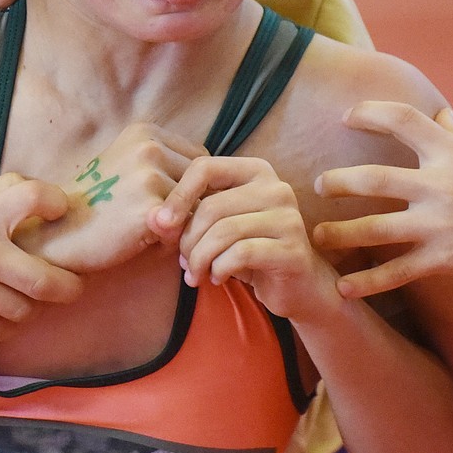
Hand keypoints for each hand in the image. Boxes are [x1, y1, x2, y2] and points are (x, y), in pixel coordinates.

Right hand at [0, 175, 81, 338]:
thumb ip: (1, 191)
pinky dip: (7, 322)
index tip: (59, 211)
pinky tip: (1, 310)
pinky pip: (0, 329)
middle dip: (69, 287)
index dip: (56, 204)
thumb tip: (48, 193)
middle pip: (48, 281)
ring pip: (26, 310)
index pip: (37, 198)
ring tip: (28, 297)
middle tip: (73, 286)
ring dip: (32, 305)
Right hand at [25, 122, 206, 274]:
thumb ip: (168, 166)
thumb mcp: (129, 168)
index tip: (169, 206)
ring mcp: (150, 175)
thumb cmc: (98, 207)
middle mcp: (150, 146)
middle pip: (203, 183)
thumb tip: (220, 183)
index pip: (201, 160)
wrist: (60, 233)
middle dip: (190, 207)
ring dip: (181, 226)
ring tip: (148, 233)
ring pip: (195, 207)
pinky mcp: (150, 207)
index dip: (192, 188)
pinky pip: (184, 229)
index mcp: (146, 132)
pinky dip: (170, 242)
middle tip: (160, 225)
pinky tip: (142, 243)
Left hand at [154, 155, 337, 320]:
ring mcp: (288, 217)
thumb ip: (192, 214)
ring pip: (224, 231)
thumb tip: (156, 220)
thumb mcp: (219, 226)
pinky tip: (218, 278)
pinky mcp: (293, 249)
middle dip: (188, 239)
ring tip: (195, 274)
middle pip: (212, 206)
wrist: (296, 286)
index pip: (205, 167)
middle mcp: (277, 187)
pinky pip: (240, 254)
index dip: (177, 195)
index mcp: (256, 171)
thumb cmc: (251, 251)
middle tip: (182, 262)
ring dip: (200, 258)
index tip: (162, 224)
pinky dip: (219, 269)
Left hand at [312, 103, 452, 298]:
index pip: (402, 119)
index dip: (369, 113)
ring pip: (375, 229)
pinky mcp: (446, 259)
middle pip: (373, 178)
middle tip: (317, 186)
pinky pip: (397, 273)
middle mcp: (442, 185)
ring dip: (339, 235)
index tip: (347, 116)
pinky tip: (343, 289)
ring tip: (316, 237)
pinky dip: (367, 282)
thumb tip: (442, 115)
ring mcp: (442, 223)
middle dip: (337, 182)